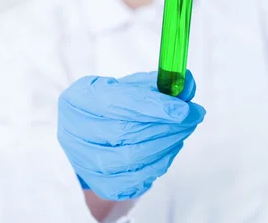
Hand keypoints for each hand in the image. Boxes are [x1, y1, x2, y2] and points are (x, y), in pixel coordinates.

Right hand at [58, 71, 204, 200]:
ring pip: (132, 158)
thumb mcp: (132, 86)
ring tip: (184, 129)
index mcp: (78, 99)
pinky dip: (159, 163)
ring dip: (167, 143)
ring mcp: (84, 162)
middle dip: (167, 124)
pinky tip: (171, 148)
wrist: (92, 135)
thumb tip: (188, 83)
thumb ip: (159, 83)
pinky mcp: (100, 184)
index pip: (119, 103)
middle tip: (193, 115)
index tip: (184, 107)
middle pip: (126, 132)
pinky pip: (135, 180)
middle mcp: (74, 132)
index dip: (154, 106)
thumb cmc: (113, 104)